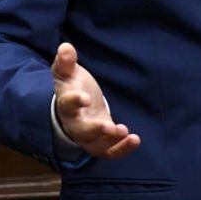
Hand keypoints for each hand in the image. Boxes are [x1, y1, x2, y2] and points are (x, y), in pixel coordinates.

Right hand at [52, 42, 140, 157]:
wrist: (75, 108)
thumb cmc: (71, 87)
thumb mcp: (67, 73)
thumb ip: (66, 62)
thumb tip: (65, 47)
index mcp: (66, 105)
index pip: (67, 105)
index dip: (75, 101)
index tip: (85, 97)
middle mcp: (75, 125)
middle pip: (82, 132)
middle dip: (95, 130)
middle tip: (109, 126)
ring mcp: (88, 137)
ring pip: (96, 146)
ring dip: (111, 141)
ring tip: (124, 131)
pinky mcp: (102, 143)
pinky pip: (110, 152)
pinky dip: (122, 149)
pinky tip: (135, 139)